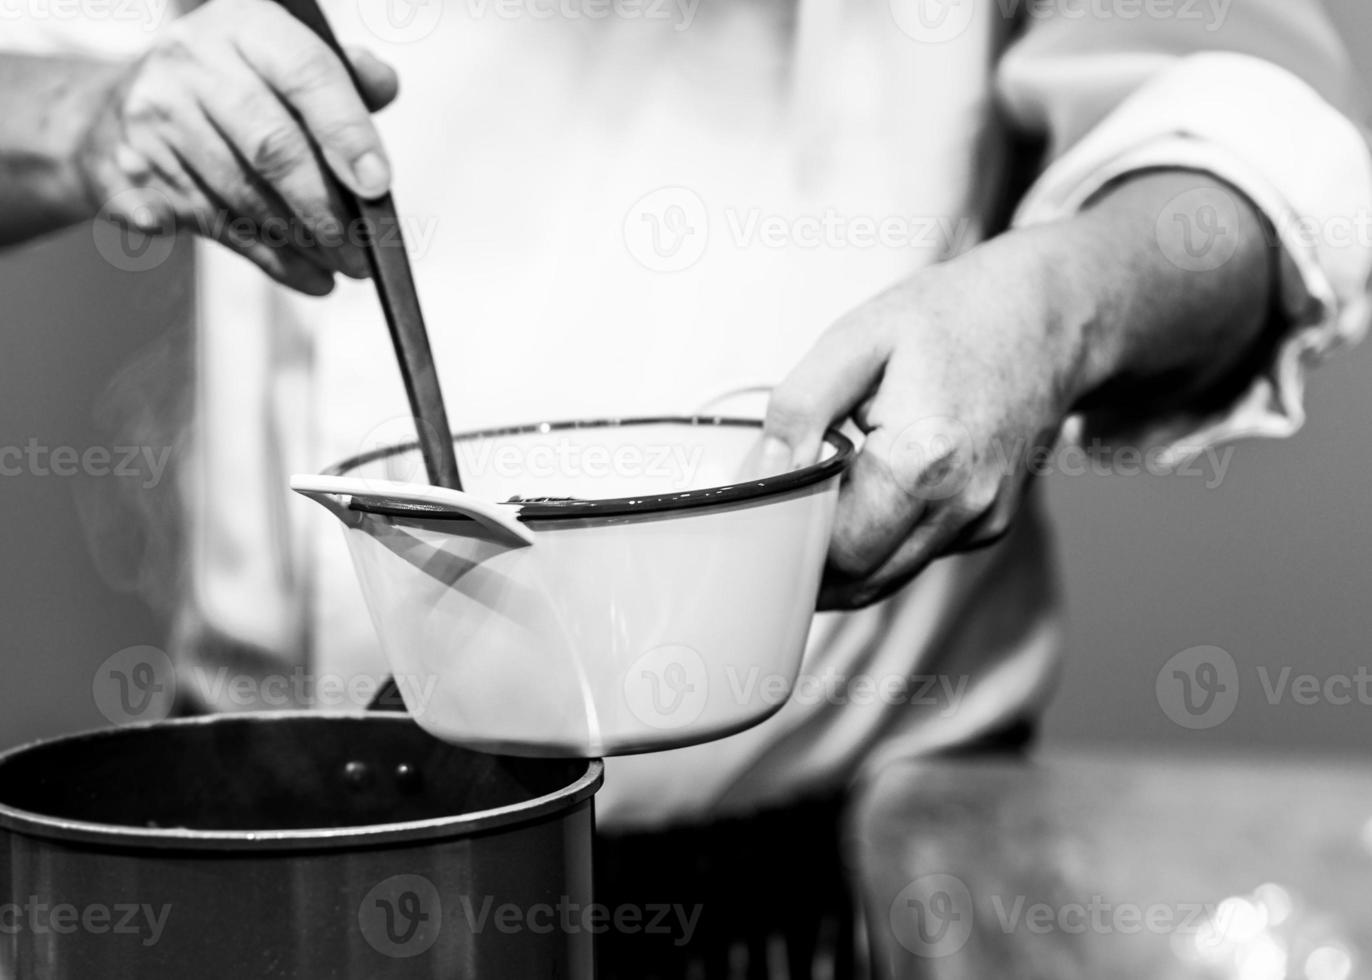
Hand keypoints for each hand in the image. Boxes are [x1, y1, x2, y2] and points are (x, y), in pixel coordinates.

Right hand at [75, 0, 398, 293]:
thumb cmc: (228, 84)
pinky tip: (306, 274)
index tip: (376, 185)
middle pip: (273, 148)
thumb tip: (384, 85)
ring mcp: (157, 118)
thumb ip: (341, 74)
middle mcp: (192, 63)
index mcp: (243, 25)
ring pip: (245, 198)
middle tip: (363, 249)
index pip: (307, 76)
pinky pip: (217, 228)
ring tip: (343, 265)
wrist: (122, 103)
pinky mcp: (137, 173)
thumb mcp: (282, 57)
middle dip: (327, 210)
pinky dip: (270, 259)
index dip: (348, 135)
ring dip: (303, 243)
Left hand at [762, 172, 1271, 609]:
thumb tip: (765, 472)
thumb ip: (800, 409)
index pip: (836, 551)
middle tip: (776, 516)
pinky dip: (884, 537)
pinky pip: (918, 553)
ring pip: (889, 577)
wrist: (1047, 315)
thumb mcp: (857, 340)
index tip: (762, 513)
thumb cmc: (949, 318)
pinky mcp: (991, 525)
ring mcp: (983, 522)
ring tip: (819, 498)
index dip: (790, 540)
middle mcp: (963, 507)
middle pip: (861, 580)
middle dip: (811, 559)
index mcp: (924, 461)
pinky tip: (873, 488)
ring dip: (846, 555)